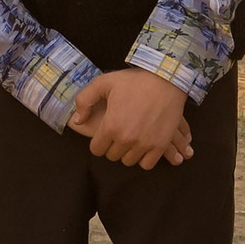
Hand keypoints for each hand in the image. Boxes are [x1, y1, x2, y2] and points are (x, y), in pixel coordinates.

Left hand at [68, 70, 192, 168]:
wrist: (166, 80)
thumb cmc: (135, 81)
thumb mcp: (104, 82)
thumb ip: (85, 100)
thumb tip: (78, 120)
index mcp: (111, 126)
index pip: (96, 149)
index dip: (99, 141)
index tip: (106, 133)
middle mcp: (126, 139)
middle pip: (112, 156)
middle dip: (113, 146)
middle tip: (120, 132)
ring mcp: (144, 144)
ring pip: (128, 161)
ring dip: (128, 152)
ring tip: (131, 137)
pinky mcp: (160, 146)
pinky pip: (146, 164)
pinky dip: (144, 157)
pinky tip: (143, 145)